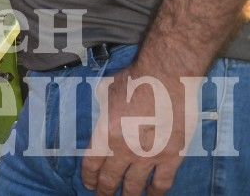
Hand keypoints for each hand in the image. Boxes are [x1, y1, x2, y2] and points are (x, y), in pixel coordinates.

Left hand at [82, 67, 195, 195]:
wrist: (166, 77)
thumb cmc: (134, 80)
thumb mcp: (105, 94)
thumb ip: (103, 112)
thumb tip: (103, 119)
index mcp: (105, 134)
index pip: (92, 164)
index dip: (89, 177)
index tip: (89, 184)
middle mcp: (124, 150)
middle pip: (111, 179)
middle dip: (105, 191)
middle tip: (103, 195)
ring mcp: (149, 156)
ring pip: (136, 186)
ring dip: (129, 195)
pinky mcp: (172, 157)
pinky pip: (163, 183)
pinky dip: (156, 192)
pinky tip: (153, 195)